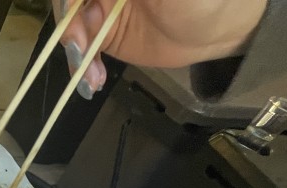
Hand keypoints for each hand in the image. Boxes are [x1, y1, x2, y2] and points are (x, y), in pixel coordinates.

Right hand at [55, 0, 266, 93]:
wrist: (219, 28)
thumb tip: (88, 2)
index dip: (68, 0)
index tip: (73, 14)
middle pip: (68, 3)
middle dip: (70, 26)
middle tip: (82, 48)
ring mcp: (100, 8)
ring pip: (70, 27)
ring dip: (75, 52)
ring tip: (92, 75)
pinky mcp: (102, 35)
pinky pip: (80, 50)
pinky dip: (81, 67)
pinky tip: (92, 81)